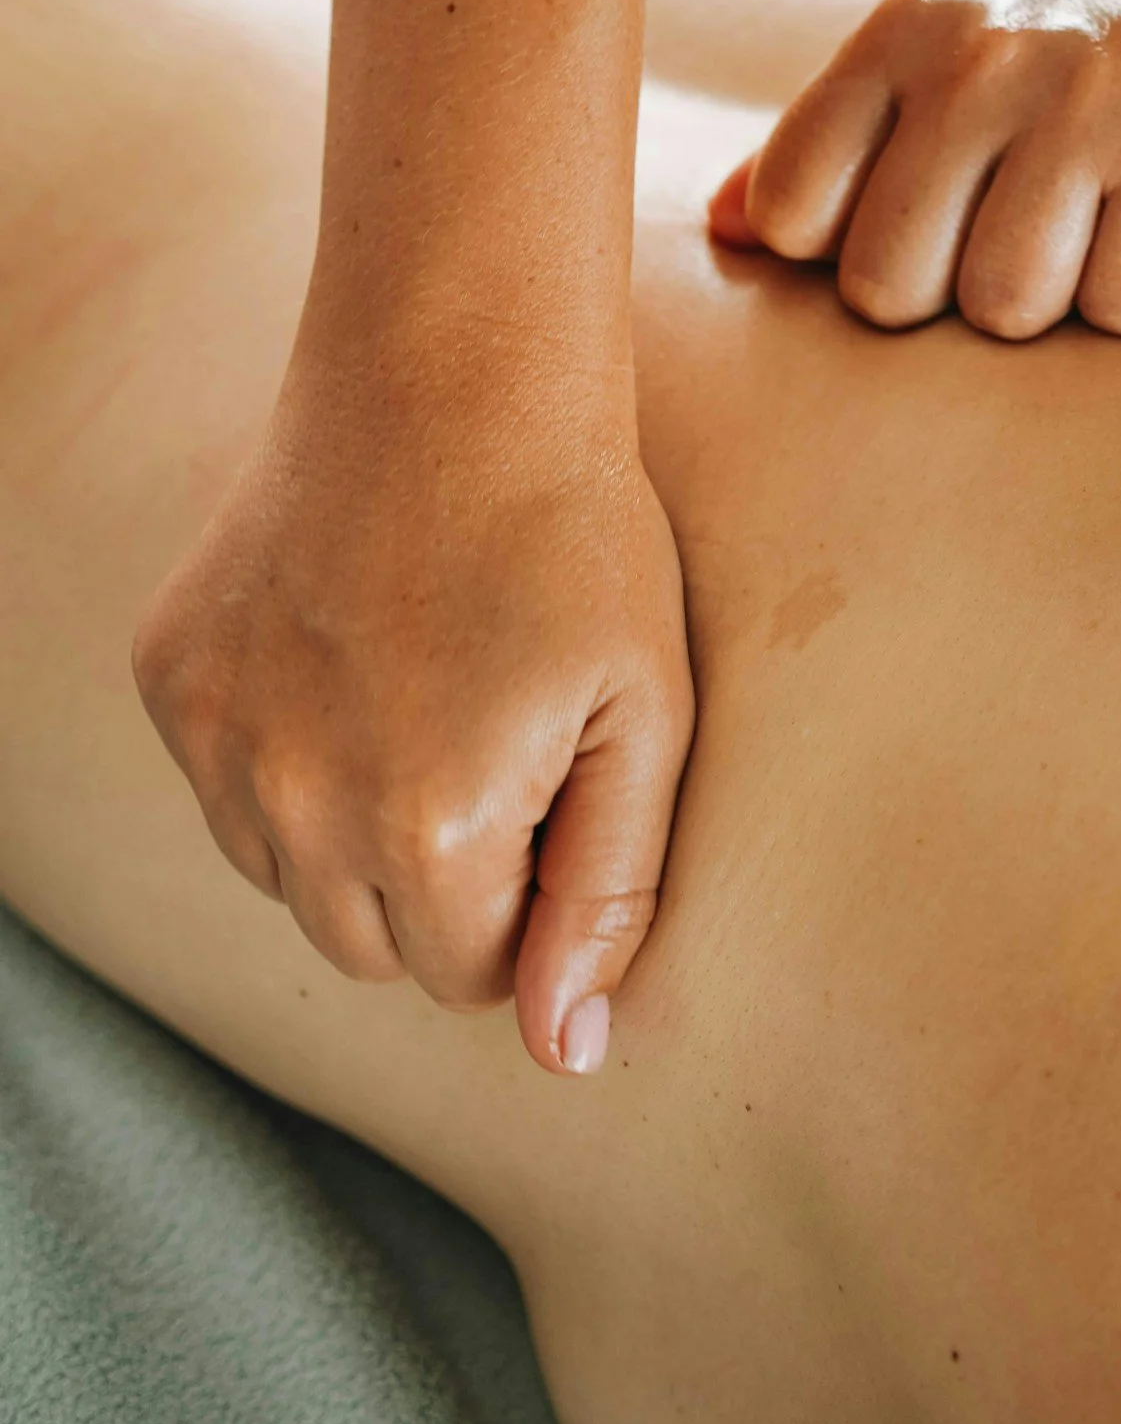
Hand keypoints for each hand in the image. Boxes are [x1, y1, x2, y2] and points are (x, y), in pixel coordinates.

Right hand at [133, 336, 691, 1074]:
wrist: (452, 369)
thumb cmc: (578, 537)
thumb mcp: (646, 715)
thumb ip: (609, 896)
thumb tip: (565, 1054)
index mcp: (429, 829)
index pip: (469, 974)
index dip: (528, 900)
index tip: (555, 797)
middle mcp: (297, 804)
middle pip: (369, 944)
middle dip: (441, 884)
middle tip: (497, 746)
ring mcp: (217, 736)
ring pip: (288, 877)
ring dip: (352, 830)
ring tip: (425, 697)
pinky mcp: (170, 674)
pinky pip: (228, 784)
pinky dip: (285, 754)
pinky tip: (350, 653)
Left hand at [709, 0, 1120, 338]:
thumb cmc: (1116, 47)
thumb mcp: (964, 57)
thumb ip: (838, 139)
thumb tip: (723, 228)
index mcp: (905, 31)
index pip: (792, 210)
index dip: (848, 256)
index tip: (925, 228)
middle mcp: (980, 56)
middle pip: (888, 288)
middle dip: (956, 298)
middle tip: (1032, 232)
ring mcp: (1086, 99)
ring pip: (1003, 310)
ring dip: (1060, 302)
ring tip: (1104, 223)